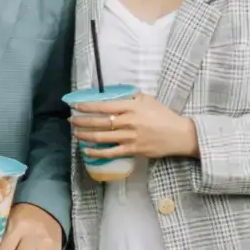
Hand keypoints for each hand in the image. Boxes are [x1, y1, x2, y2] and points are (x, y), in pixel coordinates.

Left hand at [69, 93, 198, 161]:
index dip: (87, 106)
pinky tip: (87, 150)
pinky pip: (110, 152)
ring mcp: (129, 137)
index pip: (103, 106)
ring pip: (102, 137)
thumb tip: (114, 97)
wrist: (178, 134)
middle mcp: (127, 122)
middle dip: (82, 121)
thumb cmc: (162, 115)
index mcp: (130, 107)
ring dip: (86, 136)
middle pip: (99, 122)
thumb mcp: (147, 100)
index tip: (75, 106)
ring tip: (76, 134)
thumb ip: (130, 98)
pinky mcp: (132, 150)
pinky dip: (96, 152)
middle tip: (71, 120)